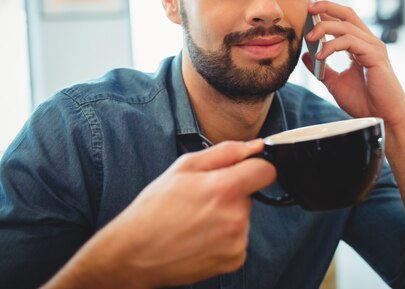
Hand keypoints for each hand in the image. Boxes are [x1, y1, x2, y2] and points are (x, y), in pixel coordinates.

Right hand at [43, 139, 275, 288]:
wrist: (134, 254)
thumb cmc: (154, 208)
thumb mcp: (184, 167)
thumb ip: (225, 152)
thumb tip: (254, 146)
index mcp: (226, 189)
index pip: (267, 171)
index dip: (253, 167)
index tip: (240, 172)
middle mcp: (237, 218)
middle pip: (251, 194)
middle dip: (232, 193)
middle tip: (201, 200)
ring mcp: (237, 242)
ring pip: (243, 217)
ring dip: (227, 216)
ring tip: (196, 220)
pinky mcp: (235, 260)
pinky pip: (239, 238)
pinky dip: (224, 237)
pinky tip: (200, 237)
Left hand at [302, 0, 404, 129]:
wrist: (383, 118)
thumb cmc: (364, 102)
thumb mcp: (335, 82)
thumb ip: (322, 68)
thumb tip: (306, 55)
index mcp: (361, 45)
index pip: (343, 20)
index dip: (326, 11)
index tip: (307, 8)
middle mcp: (369, 42)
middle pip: (347, 14)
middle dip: (327, 7)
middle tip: (308, 8)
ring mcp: (374, 47)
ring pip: (347, 26)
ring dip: (325, 28)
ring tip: (309, 37)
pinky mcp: (376, 56)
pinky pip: (350, 42)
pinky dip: (332, 46)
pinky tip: (320, 55)